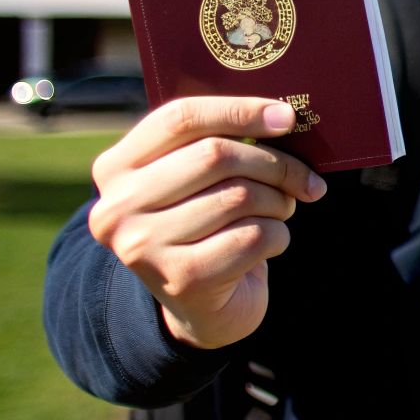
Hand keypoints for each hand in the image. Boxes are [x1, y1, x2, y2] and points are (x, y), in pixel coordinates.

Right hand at [88, 97, 326, 349]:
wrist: (201, 308)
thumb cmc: (208, 226)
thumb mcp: (195, 181)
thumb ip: (219, 143)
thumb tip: (282, 116)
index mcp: (115, 167)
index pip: (179, 118)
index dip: (239, 111)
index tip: (286, 117)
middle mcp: (117, 207)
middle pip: (215, 155)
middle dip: (274, 164)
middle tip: (304, 178)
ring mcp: (144, 246)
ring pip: (239, 196)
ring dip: (279, 202)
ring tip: (281, 211)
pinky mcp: (181, 279)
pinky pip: (254, 237)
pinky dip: (278, 236)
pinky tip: (270, 244)